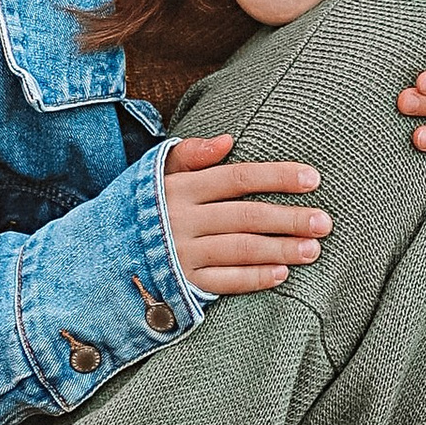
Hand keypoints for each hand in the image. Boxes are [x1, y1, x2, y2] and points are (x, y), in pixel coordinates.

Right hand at [159, 134, 328, 297]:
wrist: (101, 253)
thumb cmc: (144, 207)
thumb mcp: (156, 173)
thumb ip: (191, 155)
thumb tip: (227, 141)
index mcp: (180, 188)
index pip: (237, 178)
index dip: (277, 177)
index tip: (313, 179)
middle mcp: (181, 220)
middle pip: (245, 217)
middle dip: (288, 219)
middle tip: (324, 222)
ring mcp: (181, 253)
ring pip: (240, 250)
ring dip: (279, 250)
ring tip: (313, 249)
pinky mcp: (181, 283)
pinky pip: (223, 282)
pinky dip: (253, 279)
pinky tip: (281, 274)